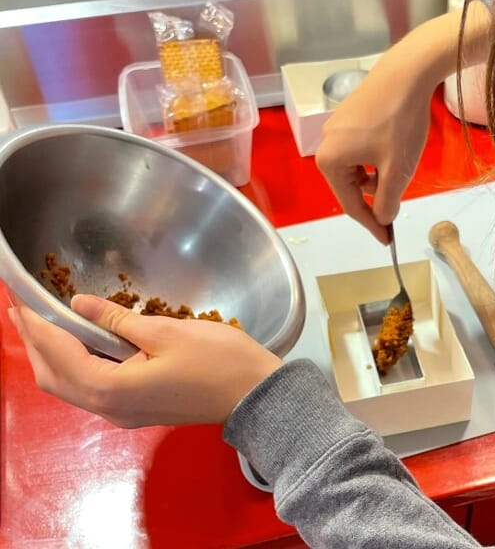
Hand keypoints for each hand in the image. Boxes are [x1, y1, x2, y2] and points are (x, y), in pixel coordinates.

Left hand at [8, 294, 281, 427]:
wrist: (255, 395)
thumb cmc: (218, 361)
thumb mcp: (166, 332)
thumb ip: (117, 321)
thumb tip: (80, 304)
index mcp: (112, 388)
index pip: (58, 352)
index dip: (36, 323)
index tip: (20, 297)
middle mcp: (109, 408)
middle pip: (53, 377)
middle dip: (34, 341)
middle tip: (21, 307)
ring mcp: (122, 413)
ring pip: (68, 386)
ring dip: (51, 354)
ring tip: (41, 323)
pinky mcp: (137, 410)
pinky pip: (89, 389)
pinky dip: (73, 365)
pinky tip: (78, 344)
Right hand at [315, 49, 436, 243]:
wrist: (407, 72)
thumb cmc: (400, 123)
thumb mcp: (396, 170)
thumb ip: (386, 202)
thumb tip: (382, 218)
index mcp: (329, 161)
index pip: (350, 205)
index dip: (371, 225)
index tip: (387, 240)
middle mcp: (325, 144)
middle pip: (350, 186)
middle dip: (374, 197)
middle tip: (398, 204)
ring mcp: (335, 128)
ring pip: (357, 168)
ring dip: (377, 177)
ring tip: (399, 168)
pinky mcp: (348, 115)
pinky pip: (359, 150)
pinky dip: (375, 159)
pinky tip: (394, 150)